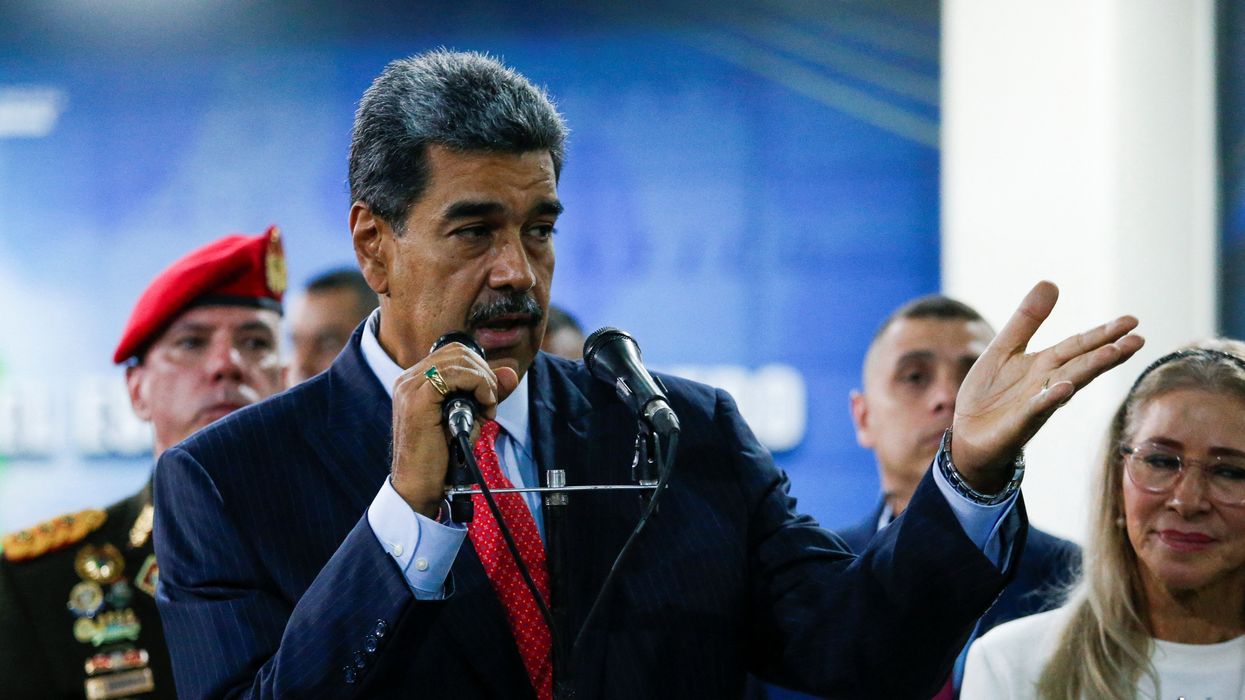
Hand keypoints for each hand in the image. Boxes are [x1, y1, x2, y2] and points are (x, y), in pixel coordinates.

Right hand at [390, 343, 519, 517]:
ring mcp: (410, 387)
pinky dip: (478, 386)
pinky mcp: (417, 399)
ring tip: (486, 410)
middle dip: (485, 374)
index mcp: (416, 380)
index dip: (480, 369)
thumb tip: (510, 372)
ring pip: (459, 359)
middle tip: (489, 405)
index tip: (488, 397)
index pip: (455, 353)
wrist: (419, 485)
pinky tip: (482, 409)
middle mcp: (409, 378)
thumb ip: (487, 392)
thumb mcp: (468, 417)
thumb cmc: (440, 456)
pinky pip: (455, 375)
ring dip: (484, 382)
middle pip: (459, 351)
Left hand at [951, 281, 1144, 492]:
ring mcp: (1036, 405)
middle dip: (1108, 352)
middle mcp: (1048, 384)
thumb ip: (1027, 320)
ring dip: (1089, 369)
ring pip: (1067, 384)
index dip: (1104, 333)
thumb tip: (1051, 282)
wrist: (967, 434)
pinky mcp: (1018, 424)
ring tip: (1112, 354)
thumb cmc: (989, 393)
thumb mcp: (1004, 347)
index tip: (1133, 321)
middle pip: (1081, 364)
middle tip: (1137, 340)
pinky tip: (1065, 388)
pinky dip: (1050, 398)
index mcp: (1045, 364)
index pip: (1079, 345)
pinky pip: (1036, 409)